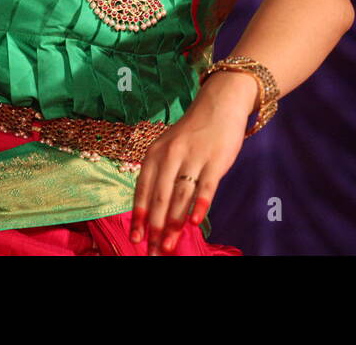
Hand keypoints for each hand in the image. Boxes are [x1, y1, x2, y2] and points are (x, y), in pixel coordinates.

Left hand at [130, 70, 257, 254]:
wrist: (219, 103)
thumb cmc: (192, 133)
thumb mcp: (169, 148)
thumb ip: (161, 176)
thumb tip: (154, 212)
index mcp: (155, 154)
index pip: (143, 190)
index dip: (139, 216)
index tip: (135, 239)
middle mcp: (170, 155)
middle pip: (159, 197)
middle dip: (154, 228)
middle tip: (152, 251)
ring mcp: (193, 157)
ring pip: (180, 196)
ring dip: (173, 223)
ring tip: (168, 245)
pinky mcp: (215, 160)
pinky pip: (205, 186)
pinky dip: (199, 205)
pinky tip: (194, 223)